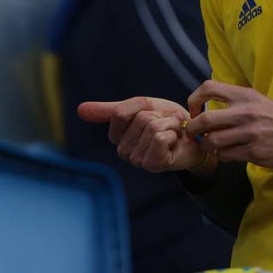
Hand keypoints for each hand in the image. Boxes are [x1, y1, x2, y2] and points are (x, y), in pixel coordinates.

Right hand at [78, 97, 207, 172]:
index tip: (153, 114)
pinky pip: (160, 137)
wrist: (194, 136)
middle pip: (139, 119)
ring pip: (151, 127)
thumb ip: (111, 109)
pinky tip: (176, 141)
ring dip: (170, 123)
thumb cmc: (166, 121)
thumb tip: (79, 109)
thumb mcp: (141, 108)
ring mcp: (138, 161)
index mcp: (118, 138)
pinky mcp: (153, 165)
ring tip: (173, 132)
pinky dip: (173, 132)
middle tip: (167, 125)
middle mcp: (124, 152)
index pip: (120, 113)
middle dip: (159, 115)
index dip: (142, 107)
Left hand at [184, 80, 272, 168]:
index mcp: (246, 95)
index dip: (194, 99)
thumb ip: (236, 103)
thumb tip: (209, 110)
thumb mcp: (260, 100)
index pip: (208, 87)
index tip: (194, 110)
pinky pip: (226, 155)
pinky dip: (222, 155)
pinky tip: (228, 153)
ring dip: (207, 145)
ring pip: (212, 141)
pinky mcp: (254, 152)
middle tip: (194, 133)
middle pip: (204, 119)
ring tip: (212, 145)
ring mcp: (249, 133)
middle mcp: (245, 112)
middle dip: (193, 129)